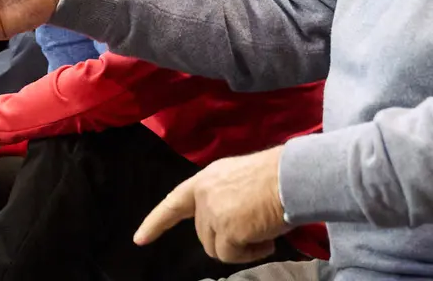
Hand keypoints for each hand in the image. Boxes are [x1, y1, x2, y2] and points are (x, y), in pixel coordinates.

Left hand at [135, 146, 289, 263]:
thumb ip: (224, 198)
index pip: (174, 202)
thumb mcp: (241, 180)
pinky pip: (230, 256)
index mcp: (207, 178)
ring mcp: (212, 212)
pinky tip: (265, 241)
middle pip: (203, 233)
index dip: (156, 222)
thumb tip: (227, 225)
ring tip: (262, 235)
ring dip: (239, 248)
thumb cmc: (278, 176)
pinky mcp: (226, 230)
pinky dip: (248, 255)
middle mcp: (204, 193)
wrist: (292, 177)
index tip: (140, 239)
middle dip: (227, 238)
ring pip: (215, 248)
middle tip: (255, 232)